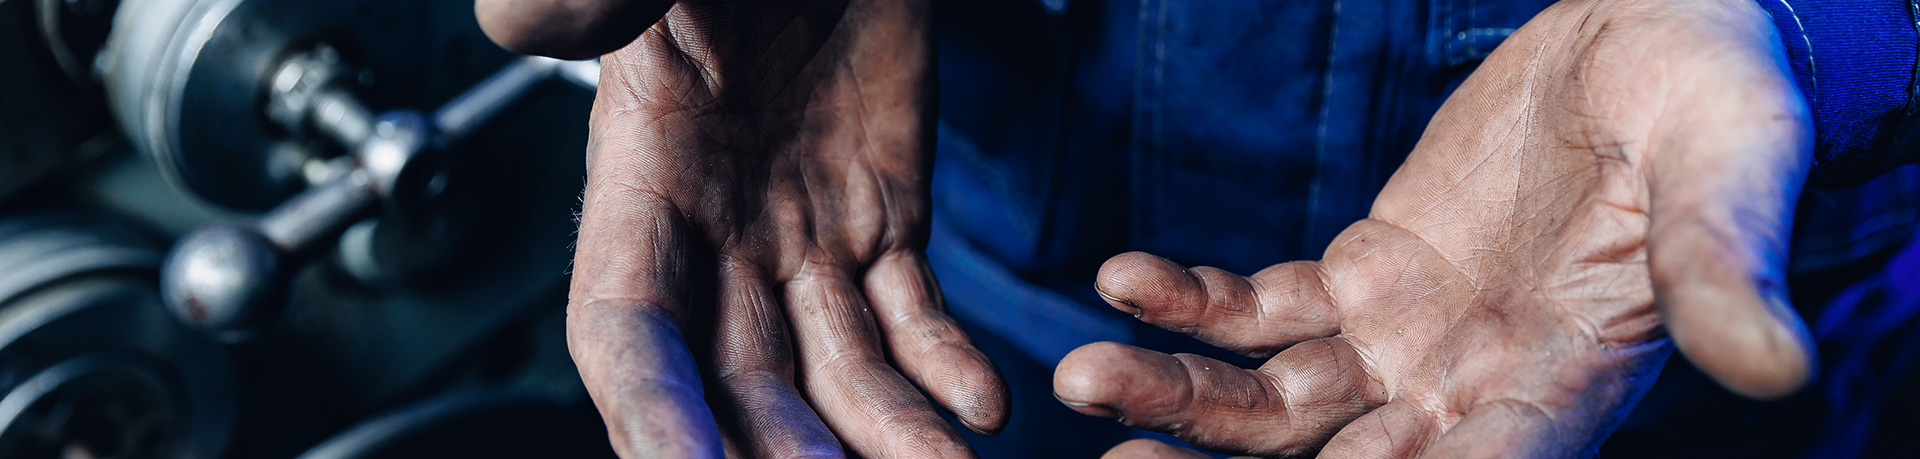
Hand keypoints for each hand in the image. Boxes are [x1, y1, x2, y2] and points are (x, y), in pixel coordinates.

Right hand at [476, 0, 1010, 456]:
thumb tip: (539, 21)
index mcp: (641, 180)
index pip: (625, 327)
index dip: (648, 407)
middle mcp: (718, 232)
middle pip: (737, 378)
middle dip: (779, 444)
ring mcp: (805, 236)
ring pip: (839, 369)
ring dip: (885, 433)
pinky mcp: (886, 220)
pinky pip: (917, 315)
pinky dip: (947, 366)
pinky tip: (982, 405)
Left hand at [1054, 0, 1814, 455]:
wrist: (1661, 32)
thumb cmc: (1719, 99)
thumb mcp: (1731, 169)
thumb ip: (1723, 264)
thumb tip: (1772, 363)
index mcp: (1562, 391)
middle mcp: (1473, 389)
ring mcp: (1410, 339)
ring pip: (1278, 401)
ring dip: (1181, 395)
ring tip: (1084, 375)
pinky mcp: (1368, 274)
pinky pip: (1264, 309)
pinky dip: (1196, 304)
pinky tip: (1124, 281)